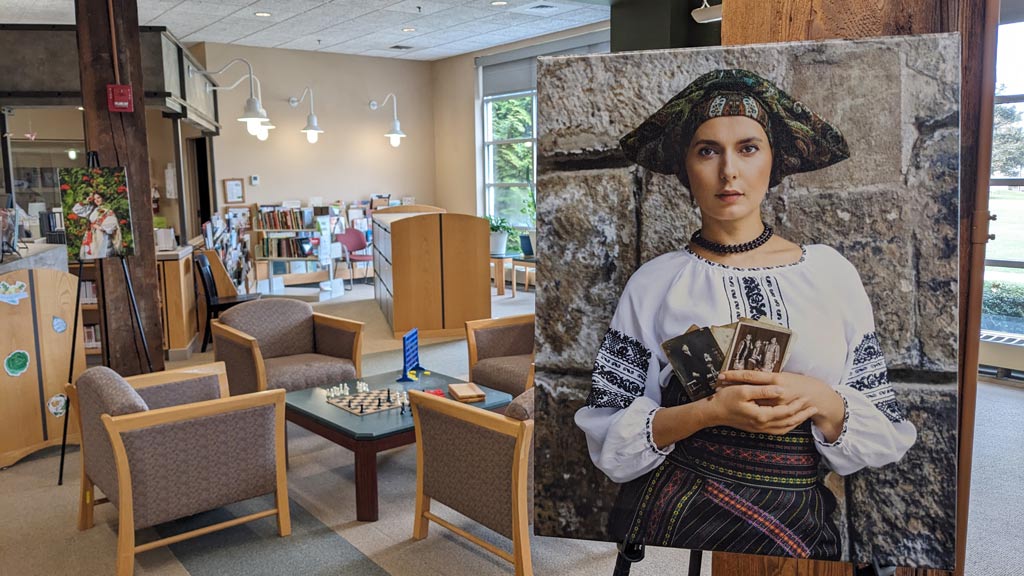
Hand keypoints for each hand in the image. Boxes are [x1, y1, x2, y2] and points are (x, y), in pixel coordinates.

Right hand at [704, 383, 818, 435]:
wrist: (713, 412)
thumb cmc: (726, 399)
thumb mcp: (744, 390)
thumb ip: (764, 390)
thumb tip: (781, 390)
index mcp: (761, 415)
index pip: (786, 411)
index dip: (798, 405)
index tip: (807, 398)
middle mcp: (762, 425)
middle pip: (788, 422)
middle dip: (802, 414)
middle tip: (813, 407)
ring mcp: (759, 429)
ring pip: (784, 429)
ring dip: (796, 422)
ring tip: (806, 414)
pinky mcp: (756, 429)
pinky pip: (777, 431)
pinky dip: (787, 427)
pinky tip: (790, 421)